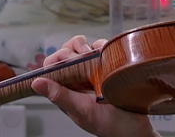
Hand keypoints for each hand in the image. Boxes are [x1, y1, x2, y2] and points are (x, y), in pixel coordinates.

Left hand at [31, 35, 160, 136]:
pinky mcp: (109, 65)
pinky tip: (107, 58)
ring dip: (89, 47)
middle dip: (74, 49)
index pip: (52, 66)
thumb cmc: (111, 125)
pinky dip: (103, 47)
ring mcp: (94, 71)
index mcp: (67, 90)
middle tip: (85, 57)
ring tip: (96, 59)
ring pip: (84, 46)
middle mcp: (79, 78)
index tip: (68, 61)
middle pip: (67, 51)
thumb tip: (36, 83)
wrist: (137, 126)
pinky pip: (102, 48)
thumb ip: (60, 96)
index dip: (57, 58)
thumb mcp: (82, 111)